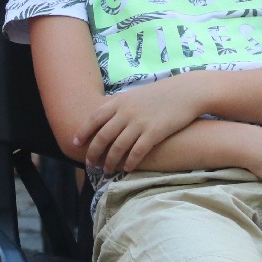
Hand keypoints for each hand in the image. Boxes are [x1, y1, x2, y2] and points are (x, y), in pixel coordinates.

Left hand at [75, 75, 206, 173]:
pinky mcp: (154, 132)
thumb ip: (120, 106)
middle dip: (94, 151)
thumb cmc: (160, 94)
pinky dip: (130, 162)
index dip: (83, 132)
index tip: (75, 143)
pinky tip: (126, 169)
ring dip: (110, 161)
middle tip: (90, 163)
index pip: (94, 118)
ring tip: (107, 170)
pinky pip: (137, 152)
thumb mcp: (135, 95)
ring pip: (118, 146)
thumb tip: (106, 118)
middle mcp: (126, 112)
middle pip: (103, 135)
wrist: (186, 92)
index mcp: (119, 101)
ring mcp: (139, 122)